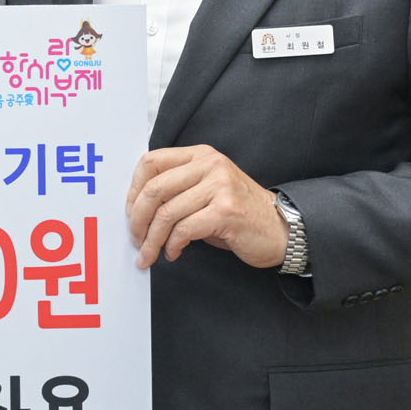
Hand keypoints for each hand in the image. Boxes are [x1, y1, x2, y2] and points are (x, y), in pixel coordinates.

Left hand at [127, 145, 285, 268]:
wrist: (280, 229)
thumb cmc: (237, 213)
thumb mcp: (205, 190)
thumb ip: (176, 189)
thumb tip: (136, 209)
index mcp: (200, 154)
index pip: (151, 162)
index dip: (133, 190)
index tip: (129, 213)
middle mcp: (210, 164)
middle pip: (154, 189)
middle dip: (137, 219)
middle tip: (135, 240)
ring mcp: (220, 185)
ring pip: (167, 213)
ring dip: (152, 240)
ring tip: (148, 254)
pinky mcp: (226, 211)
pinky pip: (185, 229)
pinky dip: (173, 245)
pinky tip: (173, 253)